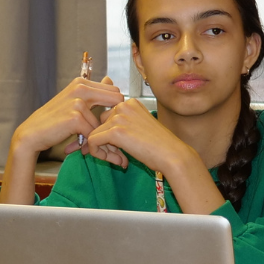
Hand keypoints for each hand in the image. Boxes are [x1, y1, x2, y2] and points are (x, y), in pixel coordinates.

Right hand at [1, 74, 124, 203]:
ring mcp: (78, 102)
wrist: (31, 134)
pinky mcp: (75, 118)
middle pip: (117, 102)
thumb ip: (93, 91)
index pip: (115, 92)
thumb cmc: (52, 120)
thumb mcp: (73, 101)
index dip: (113, 109)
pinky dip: (88, 144)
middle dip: (113, 120)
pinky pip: (93, 133)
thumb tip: (110, 78)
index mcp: (81, 83)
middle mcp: (80, 88)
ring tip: (84, 144)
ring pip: (104, 122)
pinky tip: (78, 147)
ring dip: (97, 136)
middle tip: (104, 135)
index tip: (104, 123)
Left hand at [82, 99, 223, 213]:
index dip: (108, 136)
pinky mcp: (115, 130)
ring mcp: (119, 116)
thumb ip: (118, 126)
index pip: (105, 117)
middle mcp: (123, 105)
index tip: (119, 149)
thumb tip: (91, 136)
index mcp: (130, 103)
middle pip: (97, 125)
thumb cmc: (158, 146)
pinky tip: (118, 160)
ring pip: (93, 134)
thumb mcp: (136, 129)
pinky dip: (99, 154)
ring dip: (103, 150)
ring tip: (121, 159)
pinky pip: (92, 142)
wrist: (173, 155)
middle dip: (104, 143)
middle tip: (120, 156)